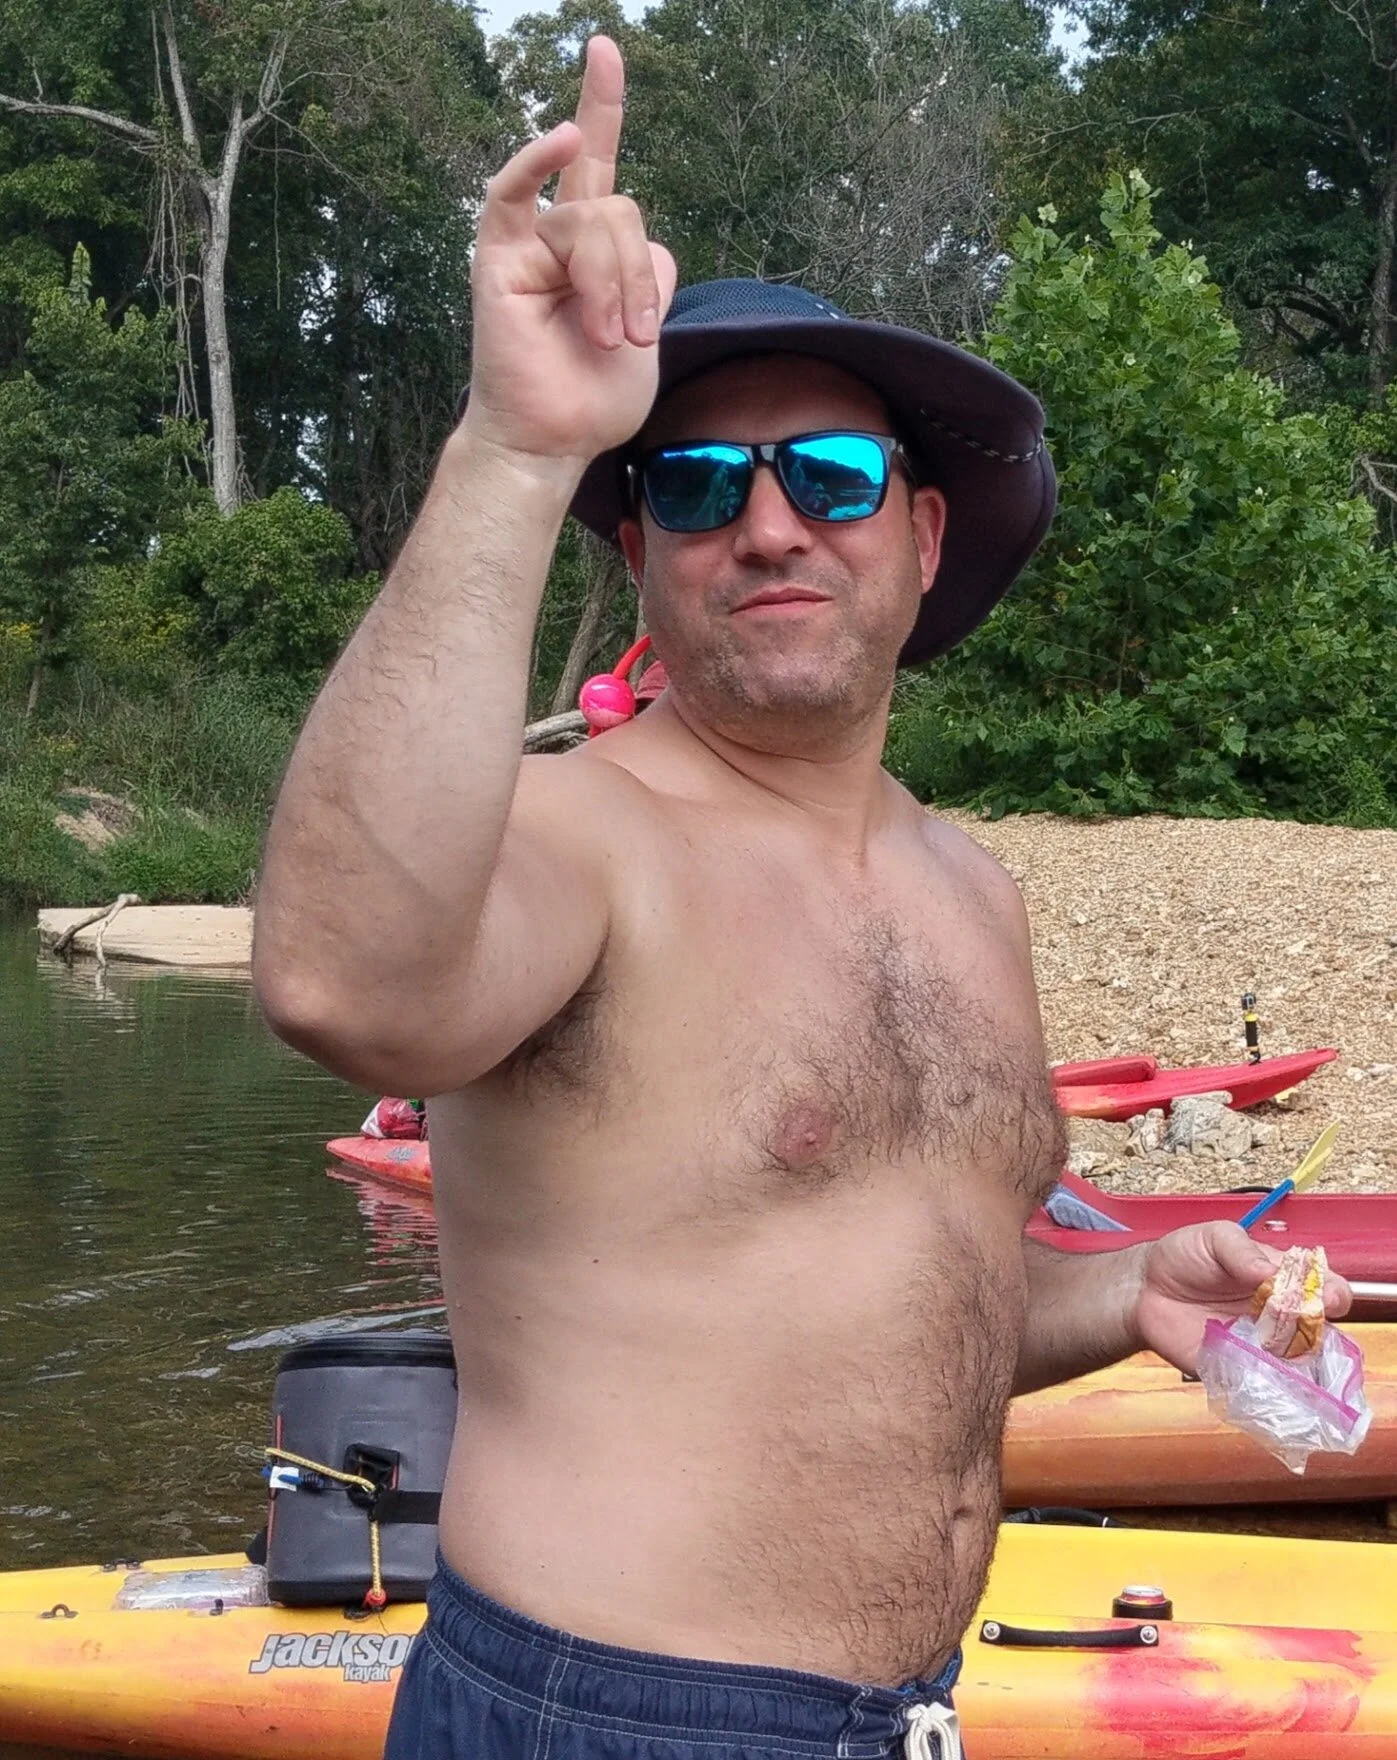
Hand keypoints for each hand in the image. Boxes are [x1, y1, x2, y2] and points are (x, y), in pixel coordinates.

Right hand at [463, 35, 677, 465]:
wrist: (550, 441)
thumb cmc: (592, 399)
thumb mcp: (647, 335)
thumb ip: (651, 275)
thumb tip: (640, 240)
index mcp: (595, 249)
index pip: (603, 165)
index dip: (603, 106)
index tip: (605, 48)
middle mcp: (559, 235)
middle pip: (621, 210)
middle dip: (638, 279)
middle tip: (632, 338)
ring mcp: (528, 242)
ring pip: (594, 221)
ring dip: (612, 287)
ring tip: (606, 337)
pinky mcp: (498, 256)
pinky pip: (515, 192)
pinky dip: (536, 160)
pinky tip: (560, 140)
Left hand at [1131, 1222, 1351, 1373]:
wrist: (1144, 1288)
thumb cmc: (1186, 1256)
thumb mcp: (1215, 1238)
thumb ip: (1241, 1251)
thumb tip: (1270, 1271)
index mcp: (1284, 1280)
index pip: (1326, 1290)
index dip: (1333, 1295)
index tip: (1326, 1299)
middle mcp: (1281, 1318)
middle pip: (1320, 1333)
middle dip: (1321, 1334)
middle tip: (1304, 1330)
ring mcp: (1264, 1348)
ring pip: (1299, 1365)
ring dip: (1299, 1365)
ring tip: (1283, 1355)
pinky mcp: (1239, 1371)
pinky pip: (1263, 1386)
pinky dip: (1267, 1386)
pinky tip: (1262, 1378)